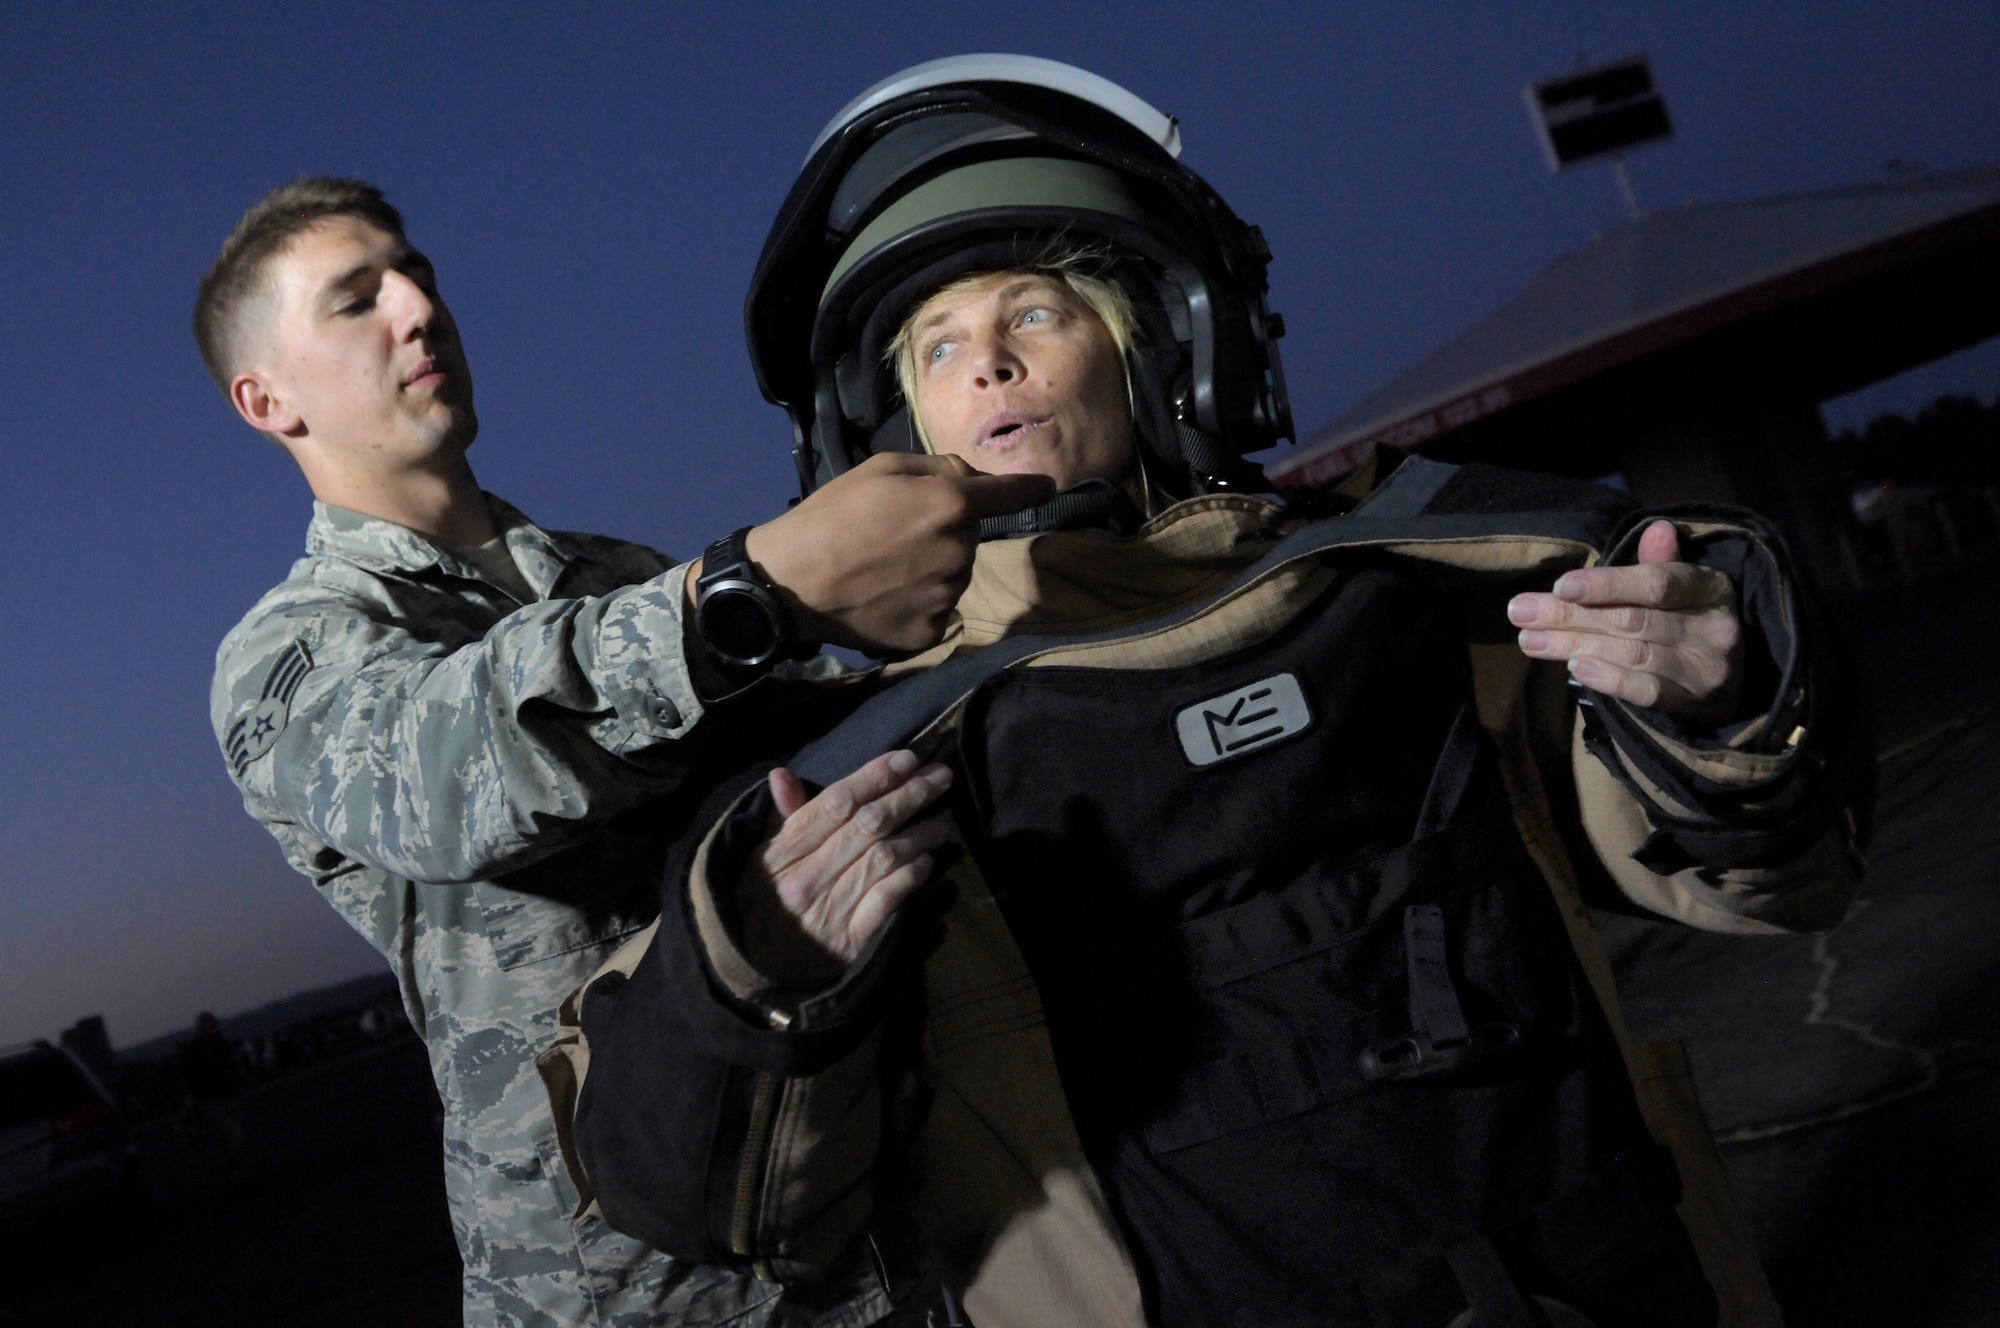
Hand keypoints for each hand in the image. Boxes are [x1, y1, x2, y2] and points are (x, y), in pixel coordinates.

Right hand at [738, 750, 953, 981]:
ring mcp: (828, 910)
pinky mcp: (848, 942)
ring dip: (917, 836)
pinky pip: (885, 901)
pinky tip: (927, 863)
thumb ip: (784, 818)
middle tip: (941, 778)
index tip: (907, 759)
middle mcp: (806, 877)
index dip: (874, 776)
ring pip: (881, 859)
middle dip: (909, 795)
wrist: (753, 970)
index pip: (835, 803)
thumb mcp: (762, 859)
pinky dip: (909, 878)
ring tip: (940, 824)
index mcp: (783, 852)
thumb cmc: (762, 904)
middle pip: (867, 825)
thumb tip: (783, 774)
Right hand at [744, 454, 1054, 652]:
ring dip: (934, 568)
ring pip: (956, 574)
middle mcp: (961, 552)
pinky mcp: (931, 631)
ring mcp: (948, 596)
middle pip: (971, 537)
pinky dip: (919, 603)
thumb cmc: (832, 514)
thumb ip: (937, 467)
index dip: (1032, 488)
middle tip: (895, 533)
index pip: (1012, 495)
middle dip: (946, 531)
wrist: (792, 582)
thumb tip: (974, 478)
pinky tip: (885, 596)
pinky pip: (939, 609)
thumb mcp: (881, 468)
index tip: (1046, 487)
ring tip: (885, 567)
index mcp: (952, 505)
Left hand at [1509, 519, 1742, 724]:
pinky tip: (1575, 668)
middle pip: (1631, 620)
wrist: (1739, 680)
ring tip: (1529, 640)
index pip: (1655, 584)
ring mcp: (1705, 669)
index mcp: (1710, 588)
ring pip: (1631, 654)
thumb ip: (1660, 562)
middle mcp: (1713, 628)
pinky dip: (1608, 680)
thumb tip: (1656, 529)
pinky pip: (1646, 692)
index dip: (1607, 584)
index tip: (1560, 585)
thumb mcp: (1684, 585)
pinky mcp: (1693, 704)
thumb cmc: (1692, 618)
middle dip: (1569, 615)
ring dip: (1574, 646)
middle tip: (1520, 611)